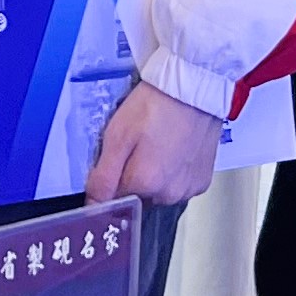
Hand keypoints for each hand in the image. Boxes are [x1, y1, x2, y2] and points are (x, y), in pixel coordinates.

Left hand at [86, 81, 223, 205]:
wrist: (195, 87)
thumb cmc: (154, 106)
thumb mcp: (117, 136)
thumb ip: (103, 178)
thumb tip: (93, 208)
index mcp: (144, 185)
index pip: (114, 200)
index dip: (111, 179)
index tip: (117, 157)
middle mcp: (168, 195)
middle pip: (138, 197)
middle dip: (132, 177)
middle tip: (138, 145)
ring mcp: (188, 189)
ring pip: (159, 192)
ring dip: (154, 176)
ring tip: (158, 144)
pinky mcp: (202, 181)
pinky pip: (179, 185)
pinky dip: (173, 172)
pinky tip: (174, 148)